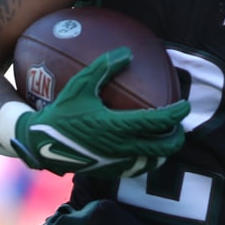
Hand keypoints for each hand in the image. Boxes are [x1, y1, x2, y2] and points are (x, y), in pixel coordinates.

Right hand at [11, 47, 189, 177]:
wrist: (39, 144)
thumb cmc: (60, 111)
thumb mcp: (80, 85)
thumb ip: (104, 68)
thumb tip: (126, 53)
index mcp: (116, 126)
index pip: (156, 121)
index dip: (175, 114)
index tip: (185, 105)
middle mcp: (120, 148)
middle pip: (162, 147)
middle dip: (177, 137)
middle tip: (180, 125)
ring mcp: (115, 163)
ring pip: (151, 161)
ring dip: (163, 151)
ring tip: (166, 138)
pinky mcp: (108, 172)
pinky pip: (136, 169)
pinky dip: (147, 160)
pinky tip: (145, 150)